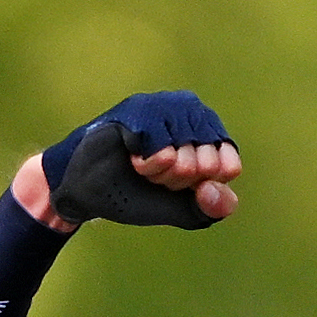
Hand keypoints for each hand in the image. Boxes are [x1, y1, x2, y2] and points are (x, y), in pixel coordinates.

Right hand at [20, 90, 240, 231]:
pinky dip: (147, 165)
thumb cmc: (138, 193)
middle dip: (179, 182)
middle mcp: (190, 112)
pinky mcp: (141, 109)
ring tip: (143, 165)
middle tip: (157, 175)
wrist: (89, 192)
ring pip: (184, 156)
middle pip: (206, 164)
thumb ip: (213, 207)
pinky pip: (161, 150)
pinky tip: (132, 157)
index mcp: (208, 132)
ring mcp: (165, 107)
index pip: (227, 166)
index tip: (180, 184)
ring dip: (161, 174)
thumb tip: (216, 188)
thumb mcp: (182, 209)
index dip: (202, 186)